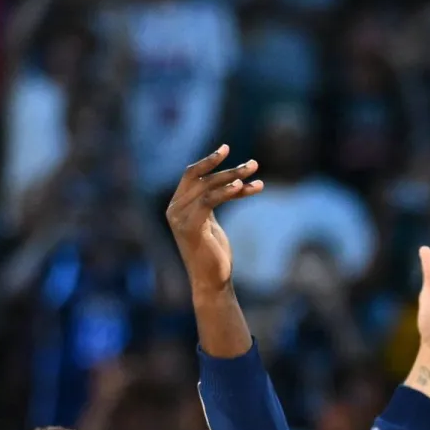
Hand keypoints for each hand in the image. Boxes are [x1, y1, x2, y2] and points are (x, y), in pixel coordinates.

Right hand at [164, 144, 262, 294]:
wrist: (211, 281)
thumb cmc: (213, 253)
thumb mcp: (210, 222)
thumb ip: (210, 202)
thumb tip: (227, 181)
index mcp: (177, 206)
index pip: (191, 175)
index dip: (208, 160)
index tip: (226, 148)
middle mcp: (174, 209)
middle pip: (201, 177)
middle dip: (228, 168)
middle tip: (254, 164)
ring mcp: (180, 218)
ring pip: (208, 186)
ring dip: (234, 177)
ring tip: (255, 172)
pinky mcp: (191, 227)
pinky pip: (210, 200)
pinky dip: (226, 191)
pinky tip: (243, 187)